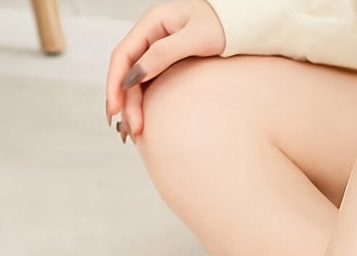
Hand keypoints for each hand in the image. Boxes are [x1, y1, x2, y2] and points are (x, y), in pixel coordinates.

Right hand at [106, 1, 225, 140]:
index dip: (115, 83)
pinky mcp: (167, 64)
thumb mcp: (195, 39)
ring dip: (133, 106)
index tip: (115, 109)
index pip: (122, 55)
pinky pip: (149, 84)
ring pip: (137, 81)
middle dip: (126, 102)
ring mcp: (158, 50)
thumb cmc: (223, 26)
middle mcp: (151, 35)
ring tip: (136, 132)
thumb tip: (134, 76)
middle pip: (128, 72)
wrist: (241, 26)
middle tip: (132, 130)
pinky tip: (145, 119)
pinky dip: (145, 102)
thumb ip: (163, 54)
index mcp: (152, 23)